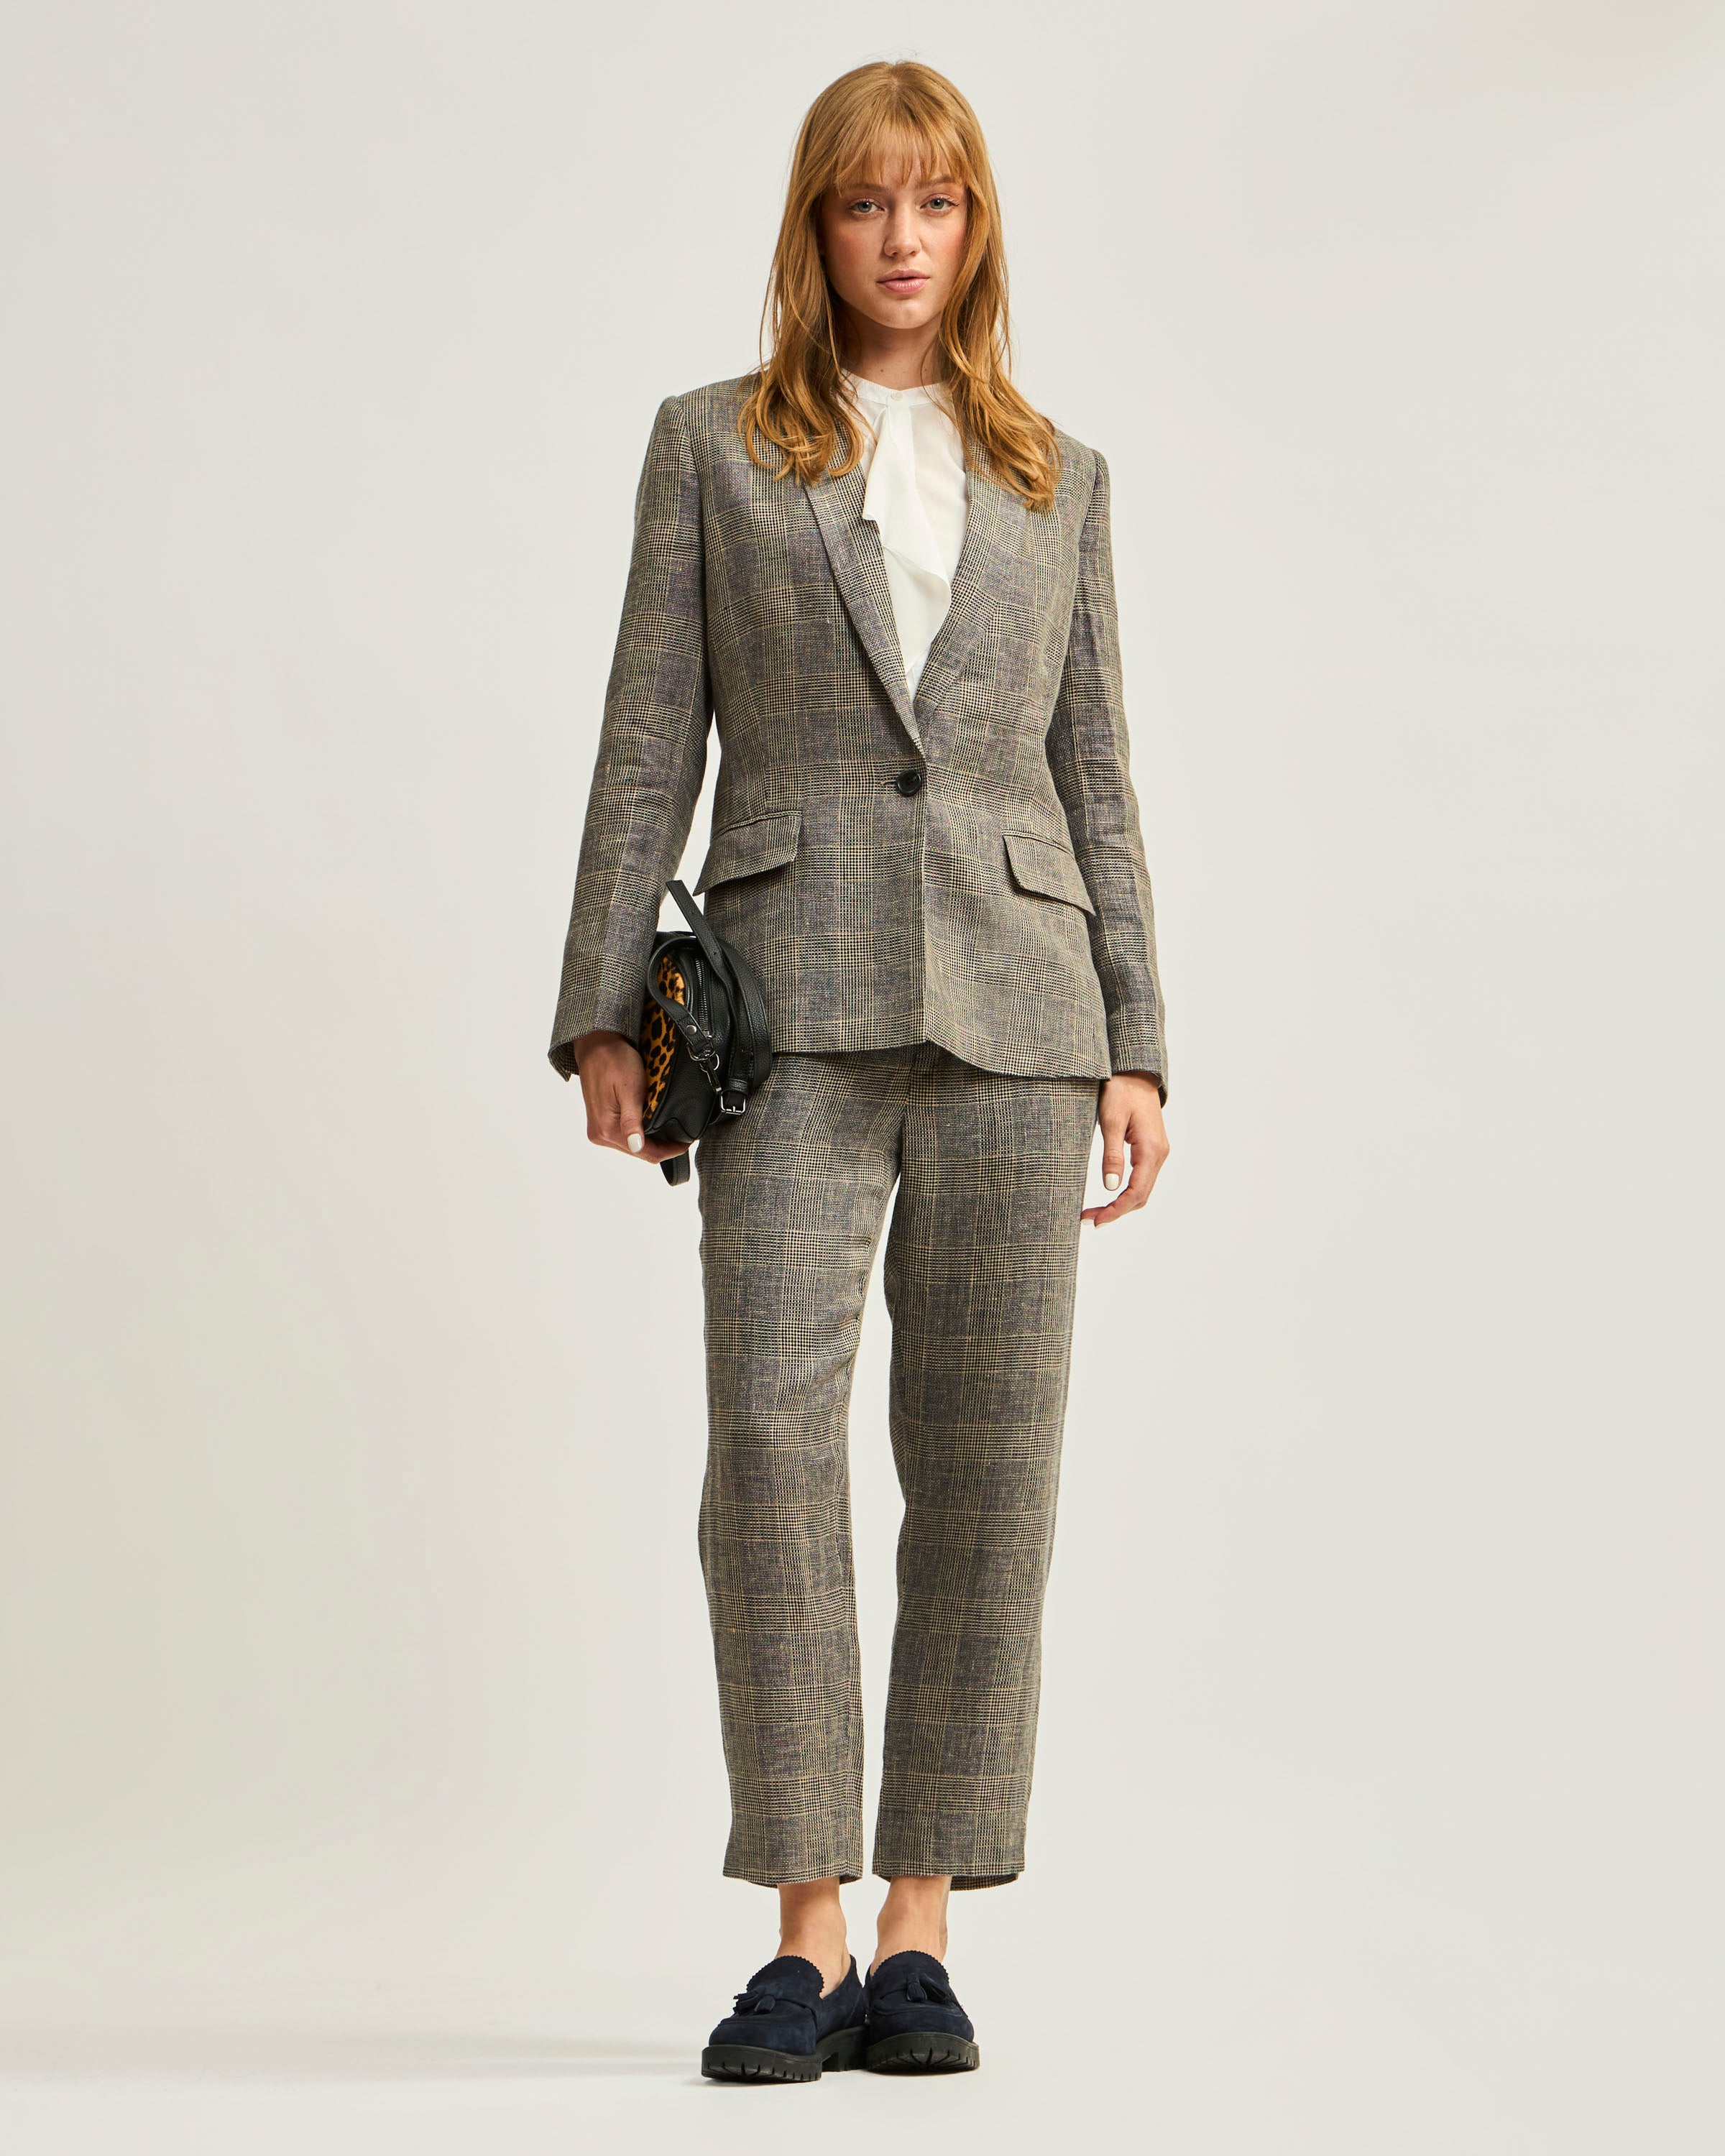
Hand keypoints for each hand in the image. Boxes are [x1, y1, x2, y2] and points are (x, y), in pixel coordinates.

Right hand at [570, 1031, 690, 1167]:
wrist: (597, 1046)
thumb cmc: (614, 1061)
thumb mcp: (630, 1090)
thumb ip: (632, 1121)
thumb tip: (636, 1146)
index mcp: (606, 1130)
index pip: (645, 1153)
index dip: (669, 1150)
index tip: (686, 1142)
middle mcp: (600, 1134)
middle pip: (639, 1152)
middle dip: (662, 1147)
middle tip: (682, 1135)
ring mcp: (598, 1129)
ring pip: (633, 1146)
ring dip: (652, 1140)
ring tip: (670, 1129)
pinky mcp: (600, 1122)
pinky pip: (625, 1136)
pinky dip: (641, 1132)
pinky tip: (652, 1122)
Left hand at [1083, 1072, 1168, 1227]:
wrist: (1135, 1073)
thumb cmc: (1121, 1091)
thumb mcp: (1111, 1121)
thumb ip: (1112, 1154)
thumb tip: (1111, 1186)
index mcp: (1151, 1149)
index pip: (1136, 1192)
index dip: (1116, 1210)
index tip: (1095, 1220)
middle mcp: (1159, 1154)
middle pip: (1141, 1196)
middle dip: (1116, 1212)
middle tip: (1089, 1220)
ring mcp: (1157, 1153)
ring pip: (1142, 1190)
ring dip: (1121, 1204)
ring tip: (1095, 1213)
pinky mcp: (1150, 1150)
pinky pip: (1141, 1179)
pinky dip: (1126, 1193)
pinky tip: (1110, 1197)